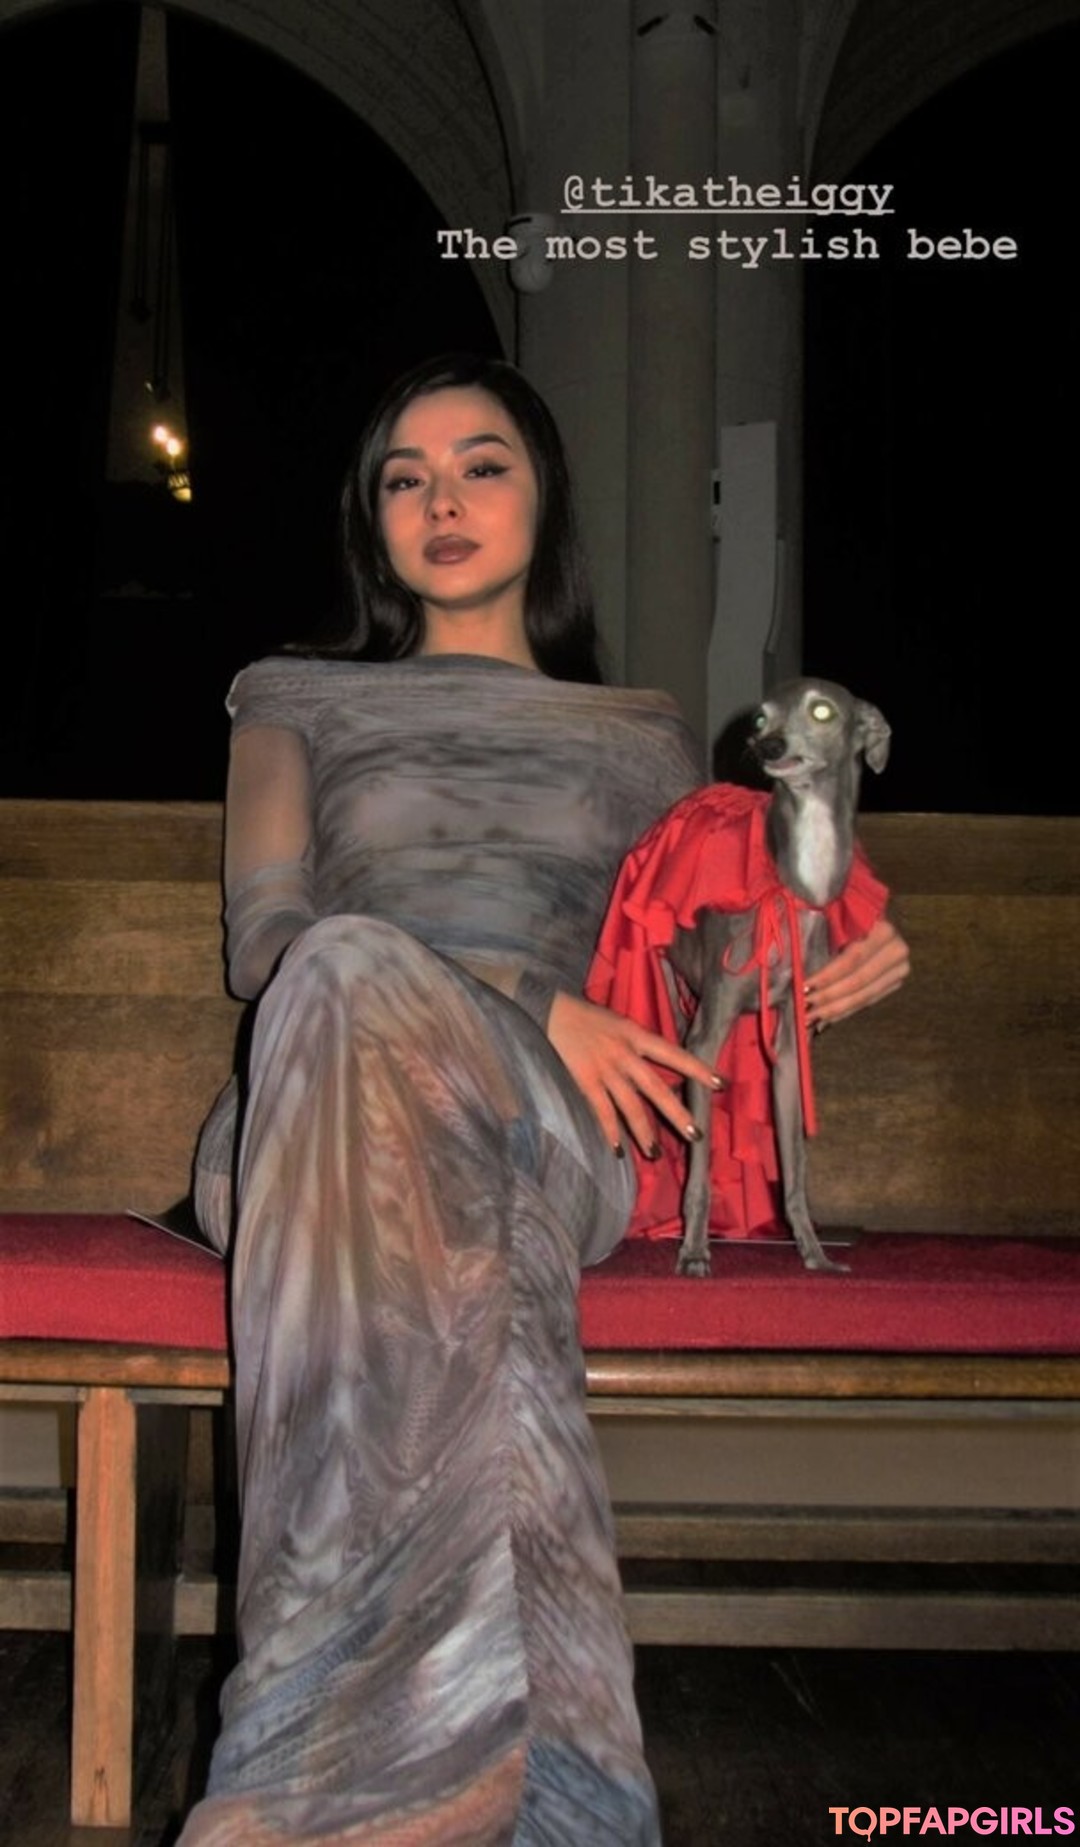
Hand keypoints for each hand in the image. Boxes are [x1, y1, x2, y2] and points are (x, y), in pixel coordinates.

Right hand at [547, 991, 719, 1156]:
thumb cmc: (584, 1016)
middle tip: (695, 1134)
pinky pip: (602, 1111)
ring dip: (644, 1131)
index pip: (673, 1053)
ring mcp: (604, 1068)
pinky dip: (610, 1131)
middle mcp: (624, 1052)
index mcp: (635, 1034)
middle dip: (676, 1112)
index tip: (720, 1083)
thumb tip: (657, 1066)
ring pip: (630, 1105)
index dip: (696, 1068)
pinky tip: (619, 1149)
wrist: (548, 1010)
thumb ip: (635, 1043)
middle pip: (656, 1087)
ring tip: (655, 1153)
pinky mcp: (585, 1080)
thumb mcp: (617, 1022)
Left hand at [804, 917, 909, 1027]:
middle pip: (858, 981)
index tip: (804, 986)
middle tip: (804, 1008)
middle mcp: (897, 950)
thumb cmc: (843, 915)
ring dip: (833, 1009)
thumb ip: (819, 934)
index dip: (827, 976)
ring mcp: (899, 969)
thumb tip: (797, 964)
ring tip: (810, 1018)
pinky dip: (843, 1011)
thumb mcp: (832, 917)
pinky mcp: (894, 983)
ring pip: (862, 996)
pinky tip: (825, 1019)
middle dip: (828, 997)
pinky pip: (866, 1002)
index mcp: (883, 930)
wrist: (869, 920)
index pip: (852, 959)